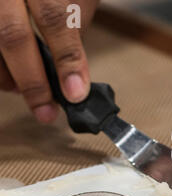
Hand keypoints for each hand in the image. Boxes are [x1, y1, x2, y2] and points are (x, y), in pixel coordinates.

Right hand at [0, 0, 98, 122]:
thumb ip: (72, 29)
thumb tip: (71, 76)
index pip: (55, 19)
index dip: (67, 59)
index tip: (75, 94)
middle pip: (11, 34)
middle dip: (32, 81)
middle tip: (46, 112)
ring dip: (6, 76)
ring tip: (25, 91)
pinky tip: (8, 76)